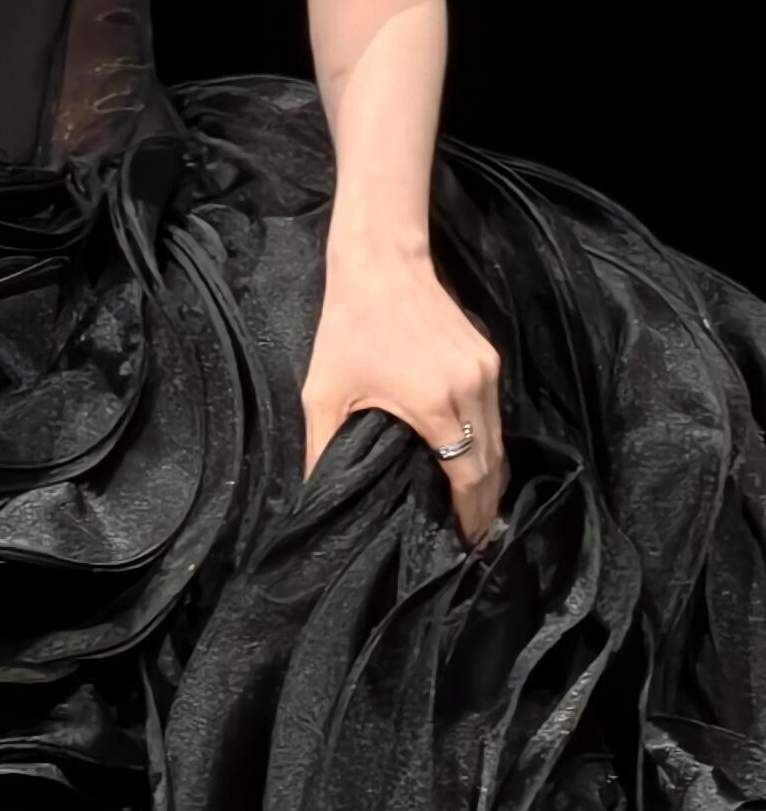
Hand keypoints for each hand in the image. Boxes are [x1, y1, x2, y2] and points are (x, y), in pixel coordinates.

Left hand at [299, 254, 502, 541]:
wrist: (381, 264)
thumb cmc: (347, 328)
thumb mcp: (324, 393)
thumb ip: (321, 449)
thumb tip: (312, 498)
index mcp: (437, 405)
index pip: (470, 479)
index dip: (470, 517)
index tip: (465, 546)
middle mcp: (473, 391)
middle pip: (492, 466)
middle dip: (484, 507)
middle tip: (470, 540)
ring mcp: (487, 373)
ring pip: (499, 441)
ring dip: (489, 477)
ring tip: (472, 510)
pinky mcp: (490, 359)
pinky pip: (496, 415)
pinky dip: (487, 444)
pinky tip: (471, 461)